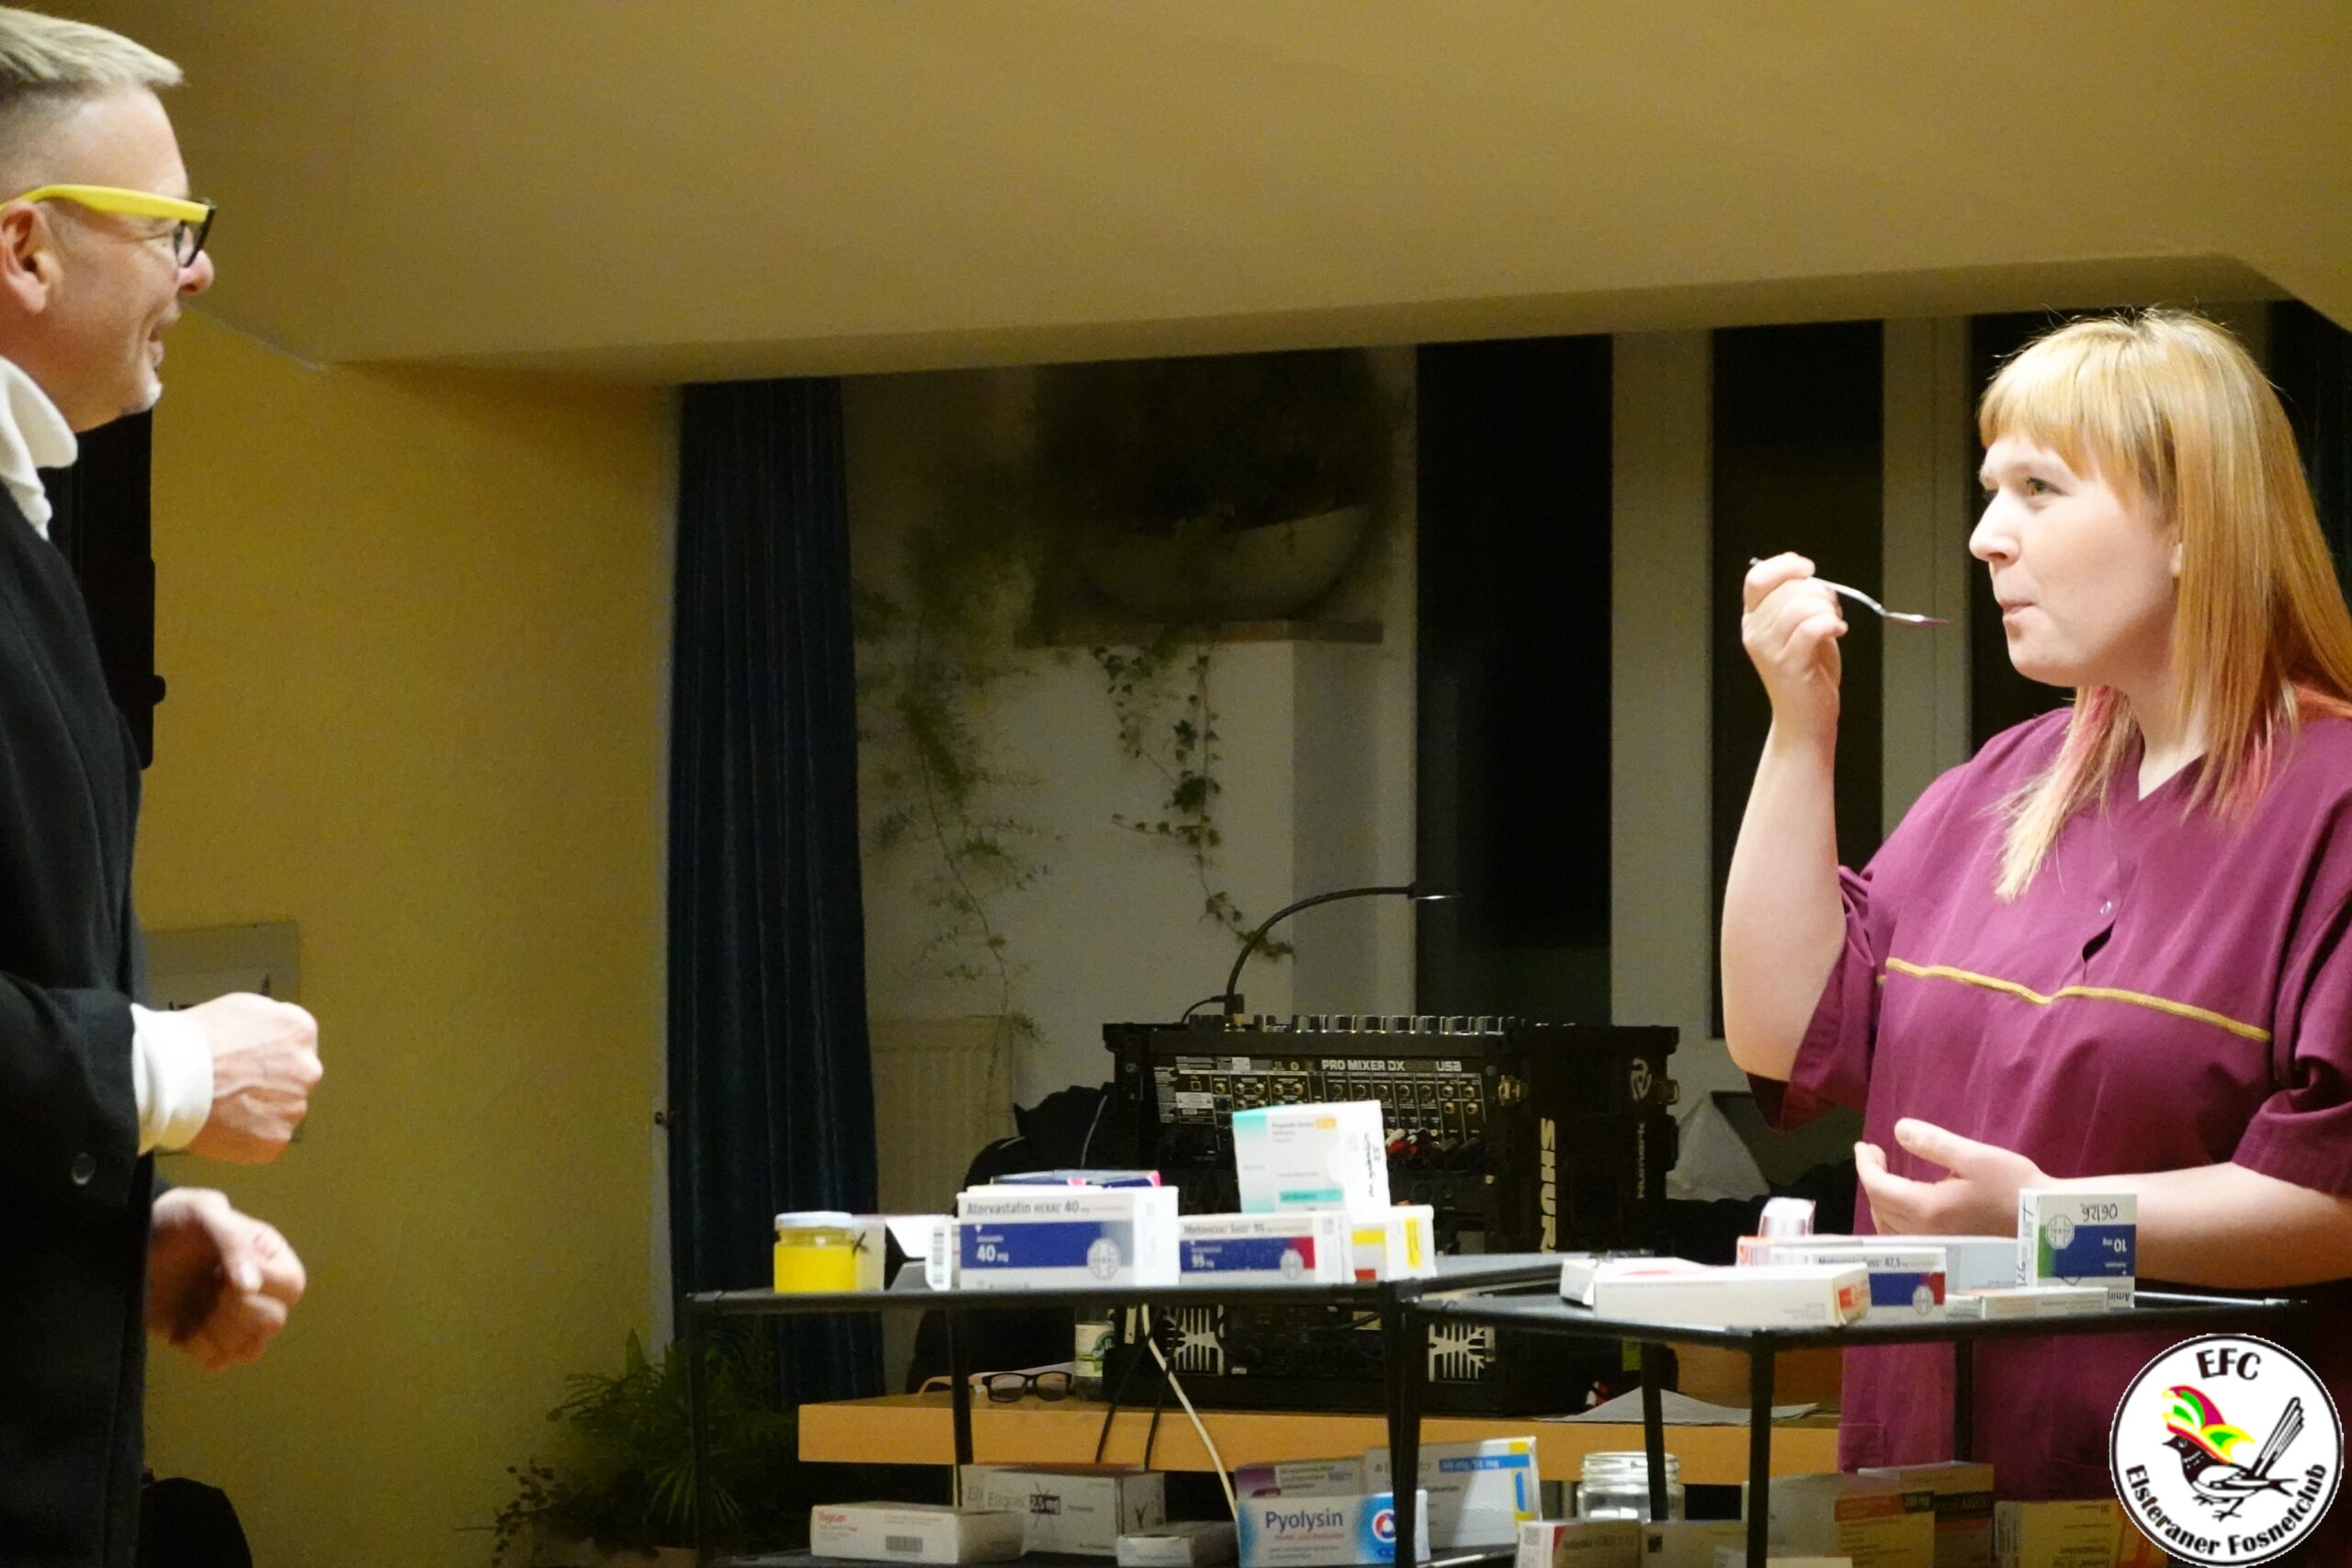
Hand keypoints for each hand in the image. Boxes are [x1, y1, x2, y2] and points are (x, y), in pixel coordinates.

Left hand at [147, 1187, 305, 1370]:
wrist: (129, 1243)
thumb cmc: (173, 1220)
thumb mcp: (202, 1212)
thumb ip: (233, 1241)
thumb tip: (251, 1286)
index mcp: (268, 1256)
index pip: (292, 1285)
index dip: (264, 1285)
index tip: (223, 1272)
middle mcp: (260, 1291)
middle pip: (274, 1321)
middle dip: (236, 1311)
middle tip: (207, 1291)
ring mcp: (233, 1320)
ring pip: (252, 1349)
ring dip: (220, 1334)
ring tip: (197, 1310)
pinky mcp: (206, 1341)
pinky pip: (219, 1362)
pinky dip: (200, 1350)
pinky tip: (184, 1328)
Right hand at [182, 992, 321, 1162]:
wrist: (171, 1078)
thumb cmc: (195, 1042)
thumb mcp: (241, 1006)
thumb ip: (268, 1022)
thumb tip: (270, 1032)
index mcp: (299, 1031)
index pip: (296, 1044)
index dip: (268, 1054)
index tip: (251, 1062)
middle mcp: (306, 1070)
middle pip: (293, 1080)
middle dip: (268, 1084)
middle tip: (234, 1086)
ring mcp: (292, 1108)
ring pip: (280, 1111)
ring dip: (258, 1111)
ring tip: (223, 1107)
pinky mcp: (275, 1139)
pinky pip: (265, 1140)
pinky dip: (246, 1137)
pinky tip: (223, 1126)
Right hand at [1741, 553, 1845, 743]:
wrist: (1805, 718)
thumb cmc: (1806, 673)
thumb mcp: (1796, 629)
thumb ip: (1797, 600)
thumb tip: (1809, 576)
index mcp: (1753, 619)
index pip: (1757, 578)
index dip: (1784, 566)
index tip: (1808, 569)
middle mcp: (1755, 632)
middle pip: (1787, 588)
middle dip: (1819, 592)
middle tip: (1830, 609)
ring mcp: (1769, 649)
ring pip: (1801, 605)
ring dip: (1827, 609)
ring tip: (1833, 623)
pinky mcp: (1788, 664)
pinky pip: (1811, 627)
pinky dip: (1831, 624)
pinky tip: (1837, 631)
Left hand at [1854, 1117, 2048, 1235]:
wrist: (2045, 1225)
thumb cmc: (2013, 1186)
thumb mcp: (1974, 1157)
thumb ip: (1933, 1143)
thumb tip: (1898, 1129)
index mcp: (1927, 1209)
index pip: (1878, 1187)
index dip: (1866, 1165)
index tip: (1863, 1146)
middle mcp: (1924, 1234)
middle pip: (1879, 1207)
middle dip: (1871, 1178)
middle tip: (1876, 1153)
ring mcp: (1934, 1248)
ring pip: (1888, 1227)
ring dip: (1880, 1200)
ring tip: (1885, 1175)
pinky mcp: (1945, 1253)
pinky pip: (1904, 1238)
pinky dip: (1893, 1219)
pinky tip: (1904, 1203)